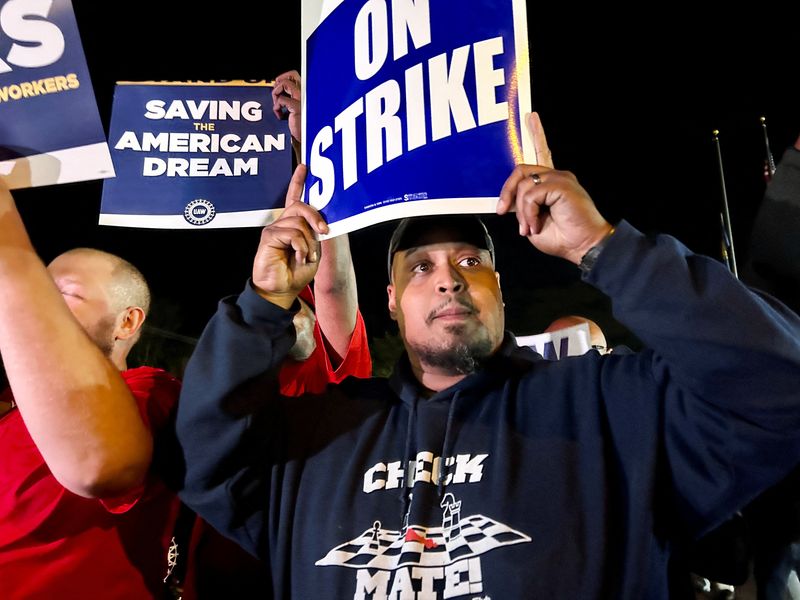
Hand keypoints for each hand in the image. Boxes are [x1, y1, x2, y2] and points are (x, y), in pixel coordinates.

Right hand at [252, 165, 327, 307]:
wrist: (282, 290)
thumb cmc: (296, 272)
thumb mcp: (313, 250)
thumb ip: (314, 234)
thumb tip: (321, 221)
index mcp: (293, 225)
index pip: (295, 198)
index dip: (298, 182)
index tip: (304, 166)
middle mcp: (282, 223)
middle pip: (301, 205)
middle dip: (316, 216)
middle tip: (324, 231)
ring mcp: (274, 228)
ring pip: (299, 222)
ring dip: (309, 241)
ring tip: (306, 256)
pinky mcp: (268, 236)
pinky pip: (292, 233)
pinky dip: (301, 247)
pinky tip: (299, 257)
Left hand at [272, 70, 301, 147]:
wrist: (304, 142)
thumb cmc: (300, 128)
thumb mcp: (295, 110)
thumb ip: (290, 99)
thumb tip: (278, 91)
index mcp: (307, 94)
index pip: (295, 75)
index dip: (284, 78)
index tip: (278, 89)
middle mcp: (307, 94)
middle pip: (293, 74)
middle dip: (280, 81)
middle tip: (276, 93)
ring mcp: (303, 99)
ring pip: (285, 83)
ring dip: (276, 93)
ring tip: (278, 105)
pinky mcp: (297, 107)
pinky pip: (281, 99)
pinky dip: (276, 107)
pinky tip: (280, 116)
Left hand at [497, 112, 609, 263]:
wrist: (582, 247)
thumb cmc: (563, 238)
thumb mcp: (533, 221)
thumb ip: (522, 206)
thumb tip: (509, 201)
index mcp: (552, 182)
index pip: (543, 152)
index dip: (536, 133)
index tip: (529, 117)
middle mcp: (557, 175)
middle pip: (520, 170)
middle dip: (506, 192)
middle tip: (502, 211)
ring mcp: (561, 178)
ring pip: (523, 184)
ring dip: (521, 211)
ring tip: (530, 227)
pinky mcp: (562, 184)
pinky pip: (531, 194)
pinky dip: (528, 213)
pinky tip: (536, 224)